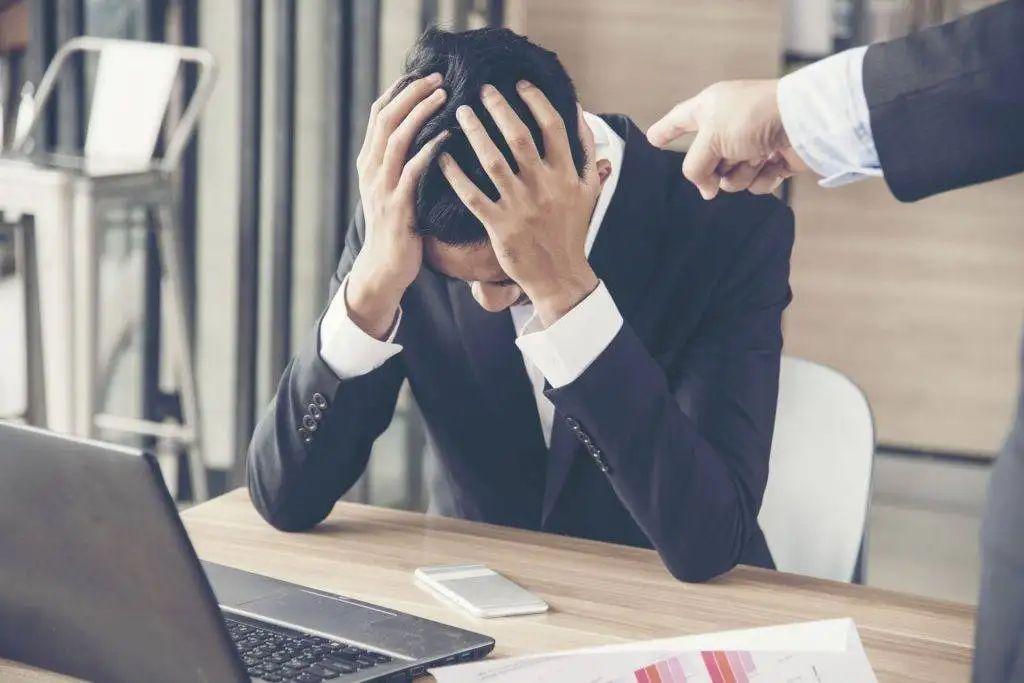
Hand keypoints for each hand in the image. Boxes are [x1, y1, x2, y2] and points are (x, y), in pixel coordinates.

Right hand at [347, 73, 449, 338]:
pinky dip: (428, 151)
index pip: (379, 114)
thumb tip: (426, 132)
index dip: (400, 91)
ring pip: (396, 139)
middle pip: (386, 119)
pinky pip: (412, 172)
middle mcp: (371, 170)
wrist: (385, 268)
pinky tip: (446, 137)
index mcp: (369, 162)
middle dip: (411, 94)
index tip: (423, 73)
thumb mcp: (396, 188)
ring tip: (443, 96)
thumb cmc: (399, 227)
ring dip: (419, 114)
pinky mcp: (397, 207)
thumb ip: (403, 162)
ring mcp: (382, 188)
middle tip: (438, 77)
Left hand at [440, 82, 600, 326]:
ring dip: (474, 133)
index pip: (552, 126)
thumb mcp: (589, 191)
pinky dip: (455, 175)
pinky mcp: (499, 225)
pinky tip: (442, 156)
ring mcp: (520, 206)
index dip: (536, 101)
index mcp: (566, 175)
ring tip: (461, 113)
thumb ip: (587, 154)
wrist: (559, 276)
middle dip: (499, 108)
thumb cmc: (572, 231)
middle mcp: (543, 187)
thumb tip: (581, 117)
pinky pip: (472, 195)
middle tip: (482, 89)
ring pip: (492, 161)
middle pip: (518, 137)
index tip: (520, 84)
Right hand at [646, 80, 808, 199]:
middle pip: (706, 159)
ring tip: (756, 159)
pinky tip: (772, 165)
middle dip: (715, 168)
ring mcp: (751, 142)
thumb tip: (707, 190)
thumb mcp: (710, 139)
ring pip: (730, 176)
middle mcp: (729, 124)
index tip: (652, 139)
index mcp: (710, 107)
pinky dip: (762, 179)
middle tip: (727, 160)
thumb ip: (695, 168)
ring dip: (740, 174)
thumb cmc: (753, 118)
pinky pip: (755, 182)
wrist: (803, 121)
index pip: (679, 120)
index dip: (665, 131)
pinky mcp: (773, 159)